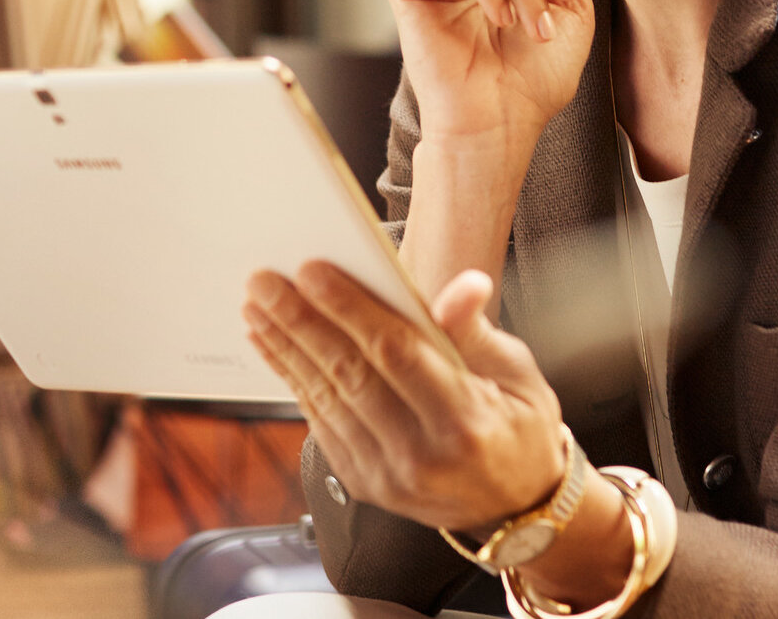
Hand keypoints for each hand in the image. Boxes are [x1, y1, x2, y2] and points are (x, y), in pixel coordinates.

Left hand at [245, 262, 564, 533]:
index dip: (351, 309)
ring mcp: (387, 476)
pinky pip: (322, 423)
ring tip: (258, 308)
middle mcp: (421, 456)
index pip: (396, 355)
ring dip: (286, 349)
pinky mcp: (364, 483)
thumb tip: (462, 287)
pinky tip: (276, 348)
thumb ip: (476, 332)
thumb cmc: (520, 428)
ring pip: (326, 399)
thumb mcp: (518, 375)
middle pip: (349, 375)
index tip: (313, 270)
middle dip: (301, 322)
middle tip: (265, 282)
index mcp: (464, 422)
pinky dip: (295, 380)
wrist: (516, 506)